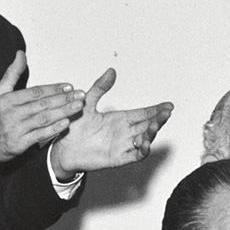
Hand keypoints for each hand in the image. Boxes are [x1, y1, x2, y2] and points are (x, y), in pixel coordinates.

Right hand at [0, 52, 80, 164]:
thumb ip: (12, 74)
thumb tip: (21, 54)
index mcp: (7, 100)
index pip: (35, 92)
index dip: (53, 89)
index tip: (68, 86)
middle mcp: (12, 113)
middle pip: (42, 104)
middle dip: (63, 99)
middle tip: (80, 95)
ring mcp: (16, 129)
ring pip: (44, 118)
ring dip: (63, 112)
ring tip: (77, 107)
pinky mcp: (20, 143)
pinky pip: (40, 135)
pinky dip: (53, 129)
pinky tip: (65, 124)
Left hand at [48, 69, 173, 175]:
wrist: (62, 148)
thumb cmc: (73, 128)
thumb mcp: (86, 103)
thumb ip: (99, 88)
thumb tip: (111, 71)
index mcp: (119, 119)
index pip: (143, 113)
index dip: (156, 110)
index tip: (167, 105)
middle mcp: (124, 132)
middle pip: (147, 125)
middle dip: (159, 119)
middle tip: (167, 112)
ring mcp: (122, 145)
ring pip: (144, 140)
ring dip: (151, 133)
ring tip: (155, 125)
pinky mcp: (117, 158)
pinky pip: (134, 156)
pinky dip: (142, 151)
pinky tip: (145, 144)